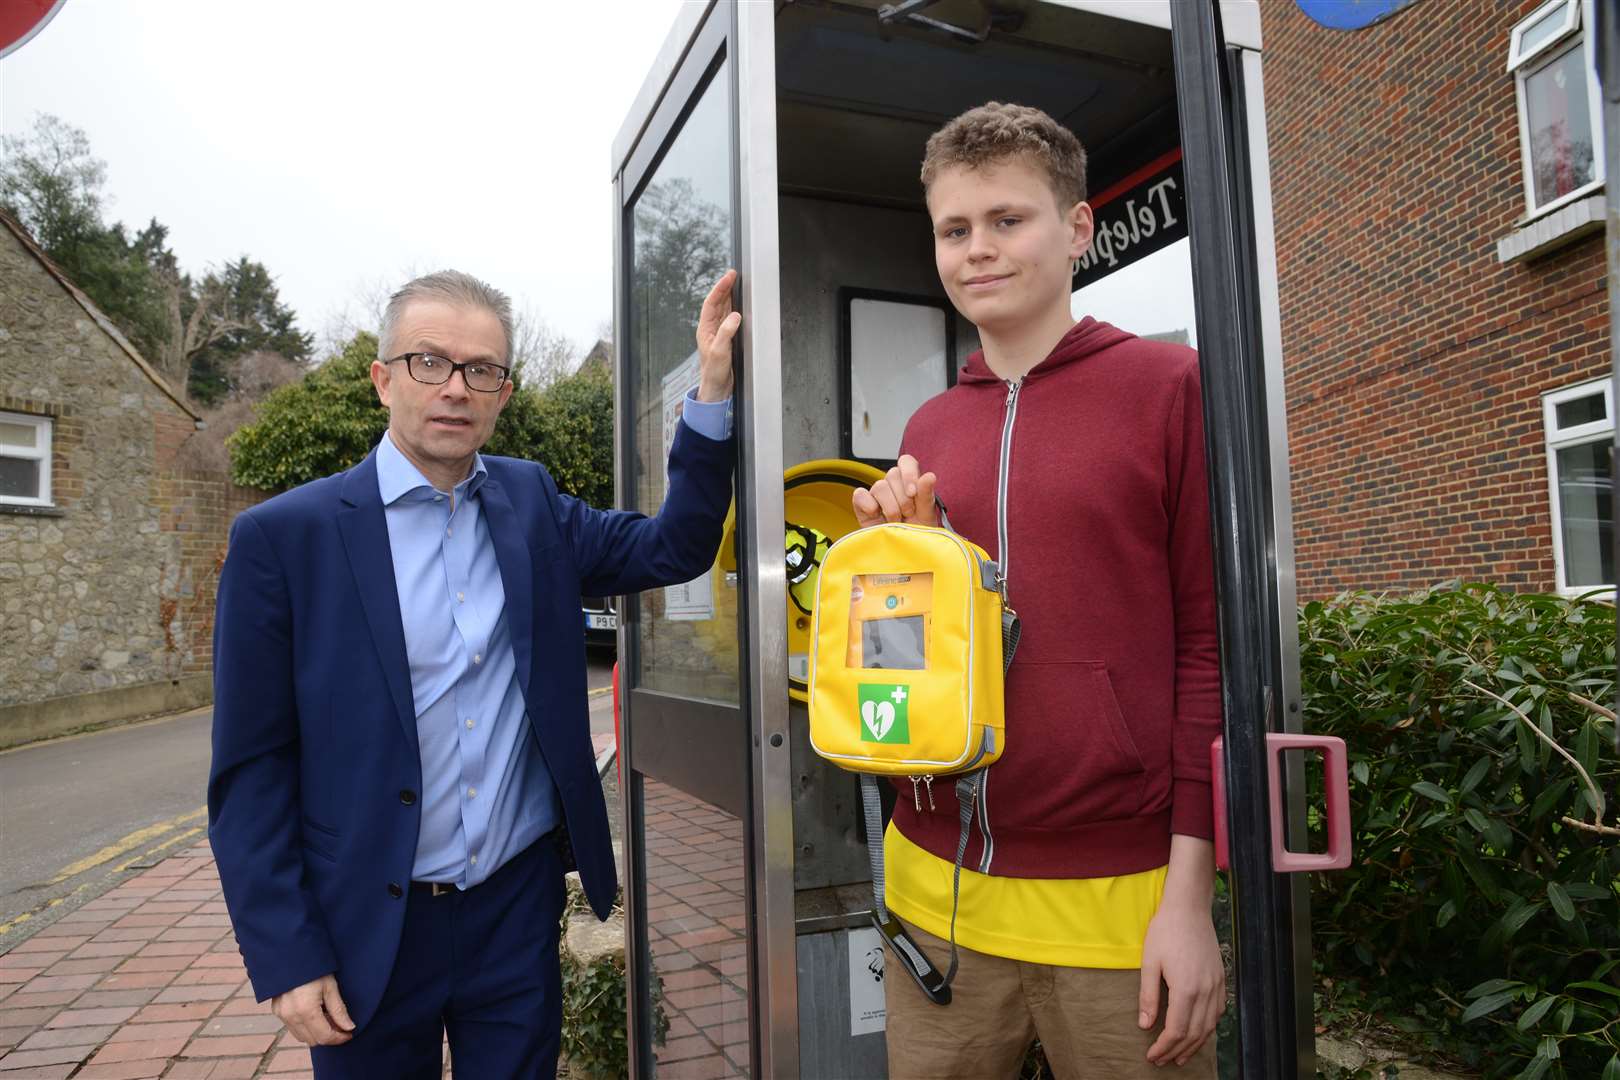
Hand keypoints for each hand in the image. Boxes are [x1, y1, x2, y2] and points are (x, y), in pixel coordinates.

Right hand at [271, 973, 354, 1045]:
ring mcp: (282, 1014)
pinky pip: (293, 1028)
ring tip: (329, 1018)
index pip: (325, 1036)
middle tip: (341, 1025)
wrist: (291, 953)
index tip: (349, 1033)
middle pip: (313, 1040)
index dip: (339, 1038)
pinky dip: (306, 1027)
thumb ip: (339, 1010)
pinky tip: (316, 1014)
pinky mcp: (277, 1010)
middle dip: (329, 1036)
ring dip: (317, 1033)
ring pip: (302, 1037)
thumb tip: (349, 1027)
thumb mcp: (330, 986)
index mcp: (306, 1010)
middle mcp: (291, 1016)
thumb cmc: (314, 967)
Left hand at [695, 269, 739, 402]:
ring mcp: (718, 333)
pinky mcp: (726, 338)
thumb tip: (735, 316)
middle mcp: (710, 328)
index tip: (729, 277)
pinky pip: (729, 318)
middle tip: (733, 275)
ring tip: (736, 284)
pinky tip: (739, 304)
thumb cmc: (714, 372)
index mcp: (705, 329)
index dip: (719, 288)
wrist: (716, 387)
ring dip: (729, 296)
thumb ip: (726, 332)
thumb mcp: (720, 352)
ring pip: (723, 309)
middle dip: (724, 288)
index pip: (711, 303)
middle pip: (717, 303)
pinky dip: (734, 308)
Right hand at [852, 455, 937, 527]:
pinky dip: (868, 503)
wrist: (903, 553)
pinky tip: (876, 514)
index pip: (906, 462)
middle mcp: (892, 485)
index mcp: (910, 482)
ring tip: (896, 521)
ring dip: (890, 506)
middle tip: (908, 514)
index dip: (909, 473)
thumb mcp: (926, 516)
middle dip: (903, 498)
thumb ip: (927, 495)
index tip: (913, 493)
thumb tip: (929, 475)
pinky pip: (860, 494)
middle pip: (893, 474)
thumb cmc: (916, 533)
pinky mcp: (862, 506)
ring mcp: (876, 495)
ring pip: (879, 486)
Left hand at [1139, 898, 1223, 1066]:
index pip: (1176, 1030)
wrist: (1189, 908)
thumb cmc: (1165, 931)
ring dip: (1194, 1045)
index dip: (1163, 1047)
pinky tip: (1197, 1033)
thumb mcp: (1149, 962)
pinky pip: (1217, 1013)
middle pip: (1193, 1034)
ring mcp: (1216, 986)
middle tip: (1162, 1061)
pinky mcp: (1220, 979)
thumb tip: (1145, 1026)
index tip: (1151, 1055)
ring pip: (1208, 1027)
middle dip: (1176, 1051)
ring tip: (1179, 1056)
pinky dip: (1207, 1028)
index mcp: (1186, 989)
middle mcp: (1205, 992)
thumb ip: (1148, 996)